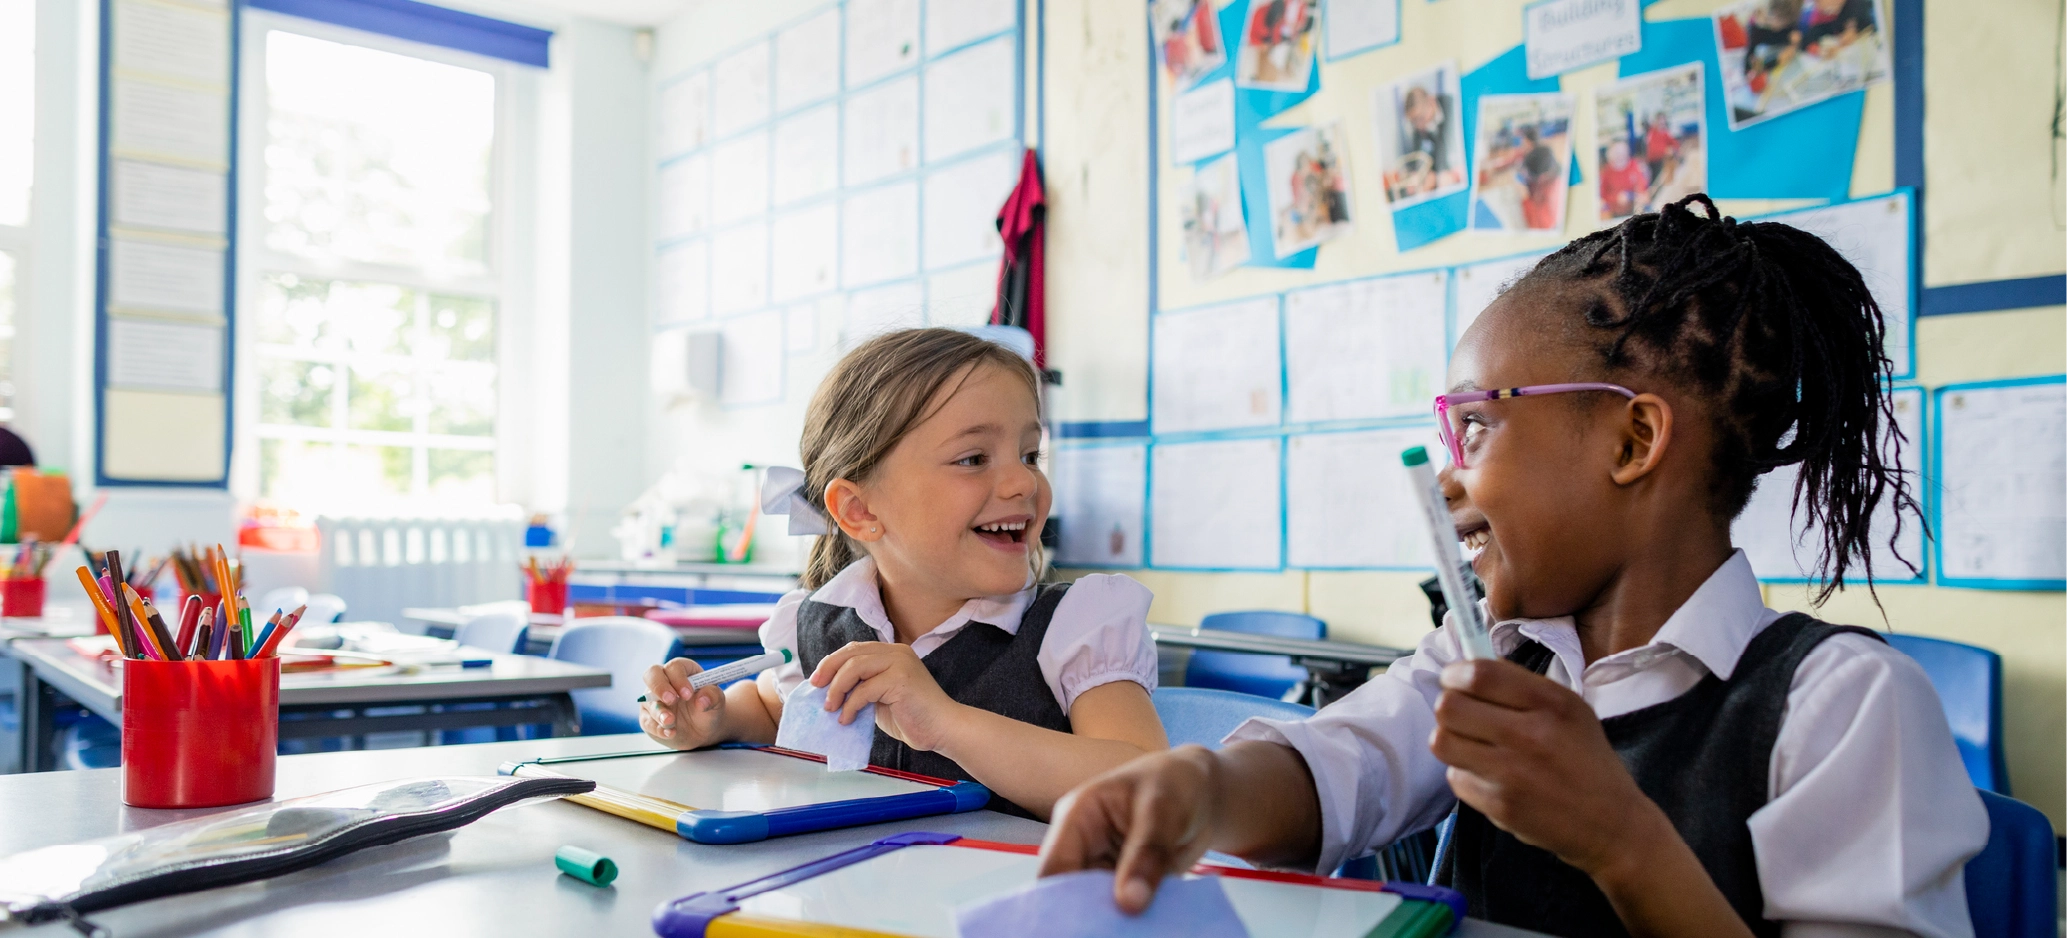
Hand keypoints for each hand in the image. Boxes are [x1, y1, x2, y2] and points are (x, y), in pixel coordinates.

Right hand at [640, 657, 726, 749]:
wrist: (703, 729)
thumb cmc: (708, 707)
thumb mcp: (716, 701)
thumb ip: (713, 696)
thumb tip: (701, 699)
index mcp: (682, 671)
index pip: (674, 667)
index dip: (679, 678)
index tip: (688, 694)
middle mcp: (664, 681)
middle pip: (652, 675)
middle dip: (660, 687)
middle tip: (671, 700)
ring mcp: (653, 700)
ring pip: (647, 701)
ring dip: (658, 712)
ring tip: (671, 721)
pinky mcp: (649, 718)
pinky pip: (647, 721)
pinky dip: (658, 728)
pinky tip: (671, 733)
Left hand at [812, 641, 965, 750]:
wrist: (942, 729)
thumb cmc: (913, 717)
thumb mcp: (881, 697)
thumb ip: (863, 687)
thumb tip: (831, 691)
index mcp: (892, 653)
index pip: (855, 649)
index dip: (832, 662)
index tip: (816, 680)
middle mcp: (896, 652)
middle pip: (851, 653)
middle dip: (828, 670)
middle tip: (816, 689)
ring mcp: (899, 663)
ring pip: (855, 667)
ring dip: (837, 689)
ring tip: (831, 708)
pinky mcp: (900, 679)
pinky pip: (864, 690)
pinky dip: (850, 706)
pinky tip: (847, 719)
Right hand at [1037, 746, 1219, 913]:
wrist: (1200, 792)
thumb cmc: (1176, 785)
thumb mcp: (1164, 811)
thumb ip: (1148, 853)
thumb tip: (1130, 903)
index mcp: (1077, 816)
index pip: (1055, 865)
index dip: (1062, 899)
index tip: (1087, 925)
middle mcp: (1081, 845)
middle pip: (1069, 890)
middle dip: (1088, 914)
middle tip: (1113, 931)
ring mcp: (1100, 866)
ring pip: (1093, 904)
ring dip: (1110, 920)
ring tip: (1131, 930)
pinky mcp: (1120, 884)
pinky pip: (1118, 909)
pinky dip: (1129, 921)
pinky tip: (1143, 928)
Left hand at [1428, 658, 1667, 877]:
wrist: (1610, 824)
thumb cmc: (1586, 759)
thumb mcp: (1570, 709)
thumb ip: (1521, 685)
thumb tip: (1467, 668)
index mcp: (1551, 702)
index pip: (1478, 675)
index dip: (1454, 674)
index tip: (1455, 680)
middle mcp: (1530, 735)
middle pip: (1449, 707)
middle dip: (1449, 707)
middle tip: (1463, 714)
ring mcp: (1512, 773)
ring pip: (1442, 742)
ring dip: (1451, 740)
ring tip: (1471, 743)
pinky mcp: (1500, 806)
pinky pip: (1456, 778)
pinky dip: (1466, 774)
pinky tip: (1488, 775)